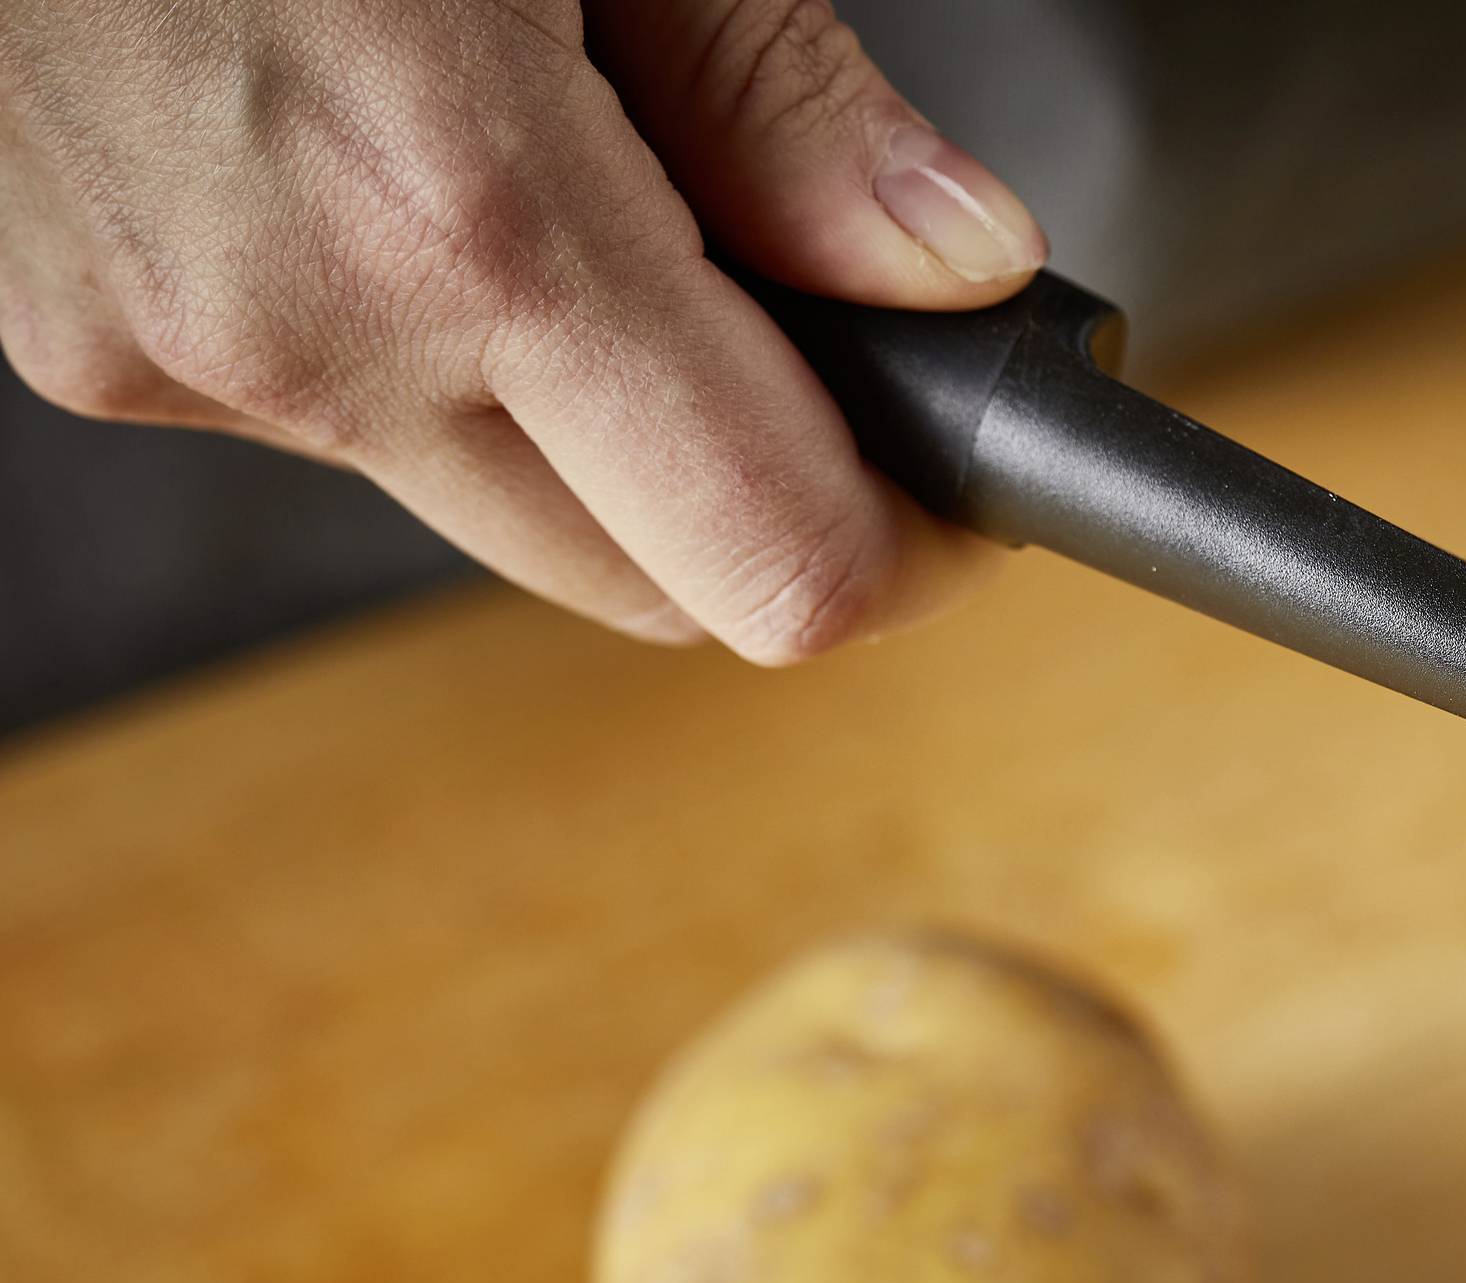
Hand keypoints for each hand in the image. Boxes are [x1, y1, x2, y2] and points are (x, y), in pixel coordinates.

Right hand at [0, 0, 1045, 659]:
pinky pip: (341, 421)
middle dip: (759, 493)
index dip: (908, 558)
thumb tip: (963, 272)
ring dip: (581, 416)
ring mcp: (173, 357)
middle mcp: (309, 328)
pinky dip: (418, 349)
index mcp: (465, 208)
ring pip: (495, 509)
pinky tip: (386, 176)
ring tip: (552, 184)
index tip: (960, 501)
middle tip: (811, 349)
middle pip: (648, 581)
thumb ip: (781, 104)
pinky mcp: (86, 347)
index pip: (775, 562)